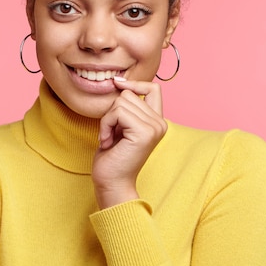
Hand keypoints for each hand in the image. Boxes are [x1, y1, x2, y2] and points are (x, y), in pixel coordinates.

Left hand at [92, 77, 167, 208]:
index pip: (153, 88)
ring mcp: (154, 127)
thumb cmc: (113, 157)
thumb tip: (118, 82)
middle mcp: (160, 123)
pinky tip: (107, 142)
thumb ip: (126, 108)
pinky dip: (105, 125)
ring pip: (121, 102)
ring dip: (107, 120)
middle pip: (129, 94)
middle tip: (111, 133)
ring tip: (109, 139)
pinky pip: (117, 112)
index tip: (117, 84)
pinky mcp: (144, 132)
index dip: (134, 83)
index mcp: (157, 121)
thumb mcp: (121, 126)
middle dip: (112, 111)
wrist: (112, 183)